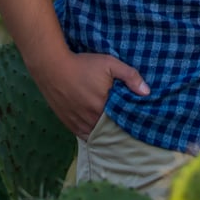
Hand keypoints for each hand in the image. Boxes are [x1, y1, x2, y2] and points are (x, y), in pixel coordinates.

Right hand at [28, 48, 150, 139]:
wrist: (52, 67)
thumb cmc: (83, 64)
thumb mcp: (110, 64)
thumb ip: (130, 76)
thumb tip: (147, 92)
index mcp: (102, 107)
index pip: (122, 122)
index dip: (130, 121)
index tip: (138, 119)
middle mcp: (90, 119)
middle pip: (110, 130)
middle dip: (119, 128)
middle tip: (129, 125)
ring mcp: (78, 123)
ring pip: (97, 135)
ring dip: (106, 133)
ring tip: (116, 130)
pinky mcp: (68, 123)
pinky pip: (84, 135)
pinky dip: (93, 134)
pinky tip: (100, 131)